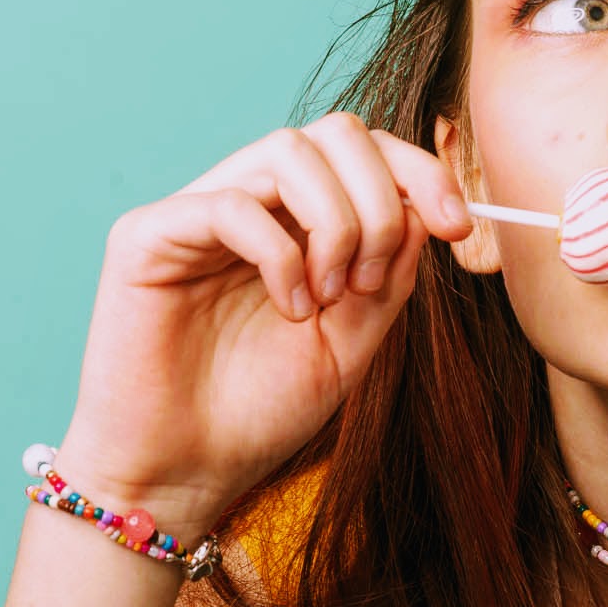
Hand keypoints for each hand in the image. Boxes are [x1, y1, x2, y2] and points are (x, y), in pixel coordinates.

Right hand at [54, 112, 472, 537]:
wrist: (186, 473)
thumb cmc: (263, 408)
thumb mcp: (356, 336)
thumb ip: (393, 270)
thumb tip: (428, 208)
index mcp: (298, 216)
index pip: (366, 149)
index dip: (421, 171)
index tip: (460, 226)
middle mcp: (250, 198)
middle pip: (336, 133)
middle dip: (381, 199)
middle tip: (373, 280)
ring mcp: (197, 210)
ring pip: (288, 151)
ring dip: (336, 223)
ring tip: (329, 297)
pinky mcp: (147, 235)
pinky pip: (231, 204)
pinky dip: (280, 255)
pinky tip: (290, 309)